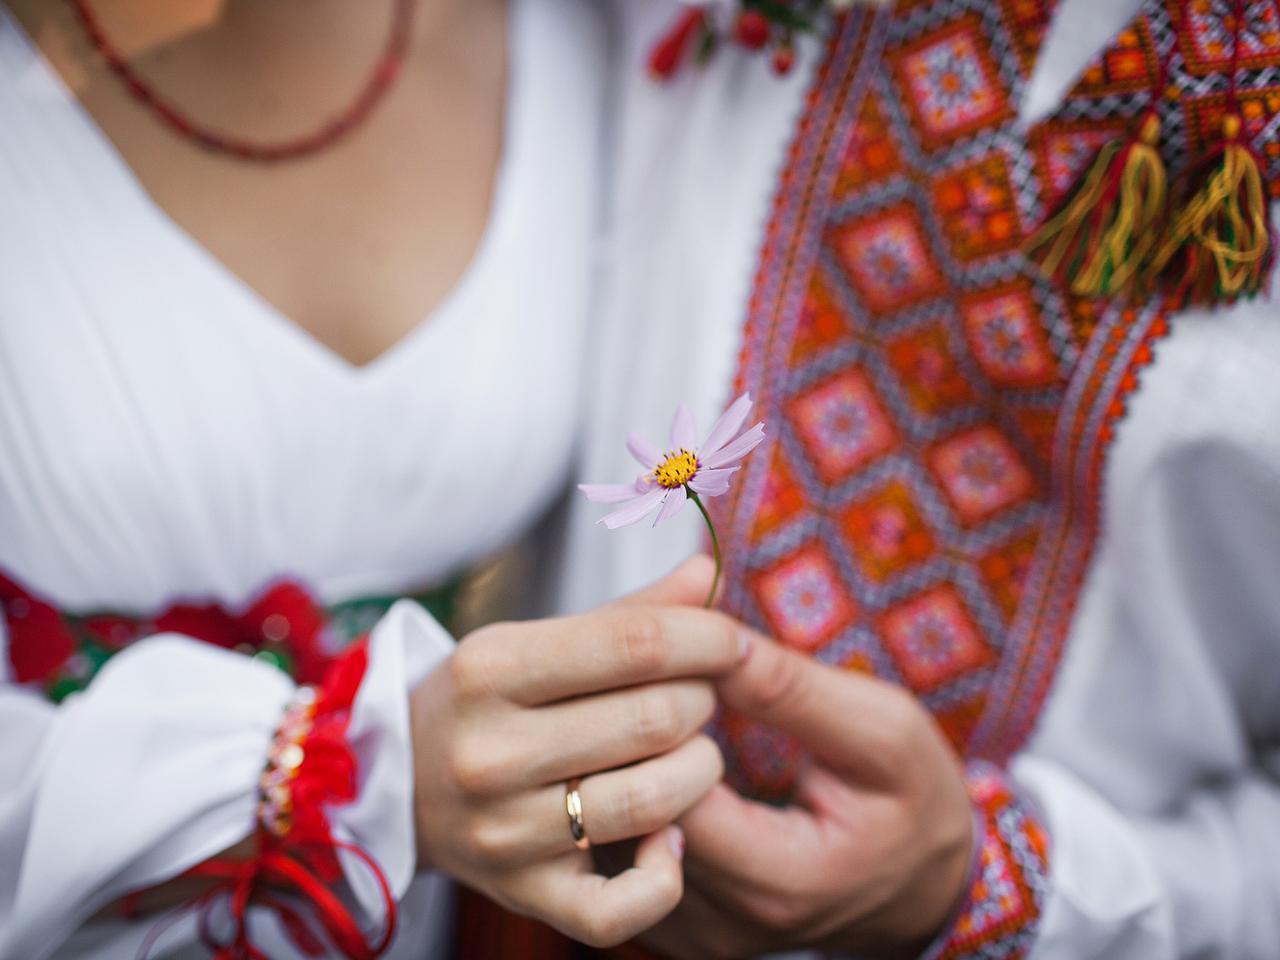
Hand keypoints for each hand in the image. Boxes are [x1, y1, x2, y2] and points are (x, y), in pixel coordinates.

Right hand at [409, 556, 748, 947]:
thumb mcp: (535, 640)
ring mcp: (502, 831)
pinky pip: (621, 907)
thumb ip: (628, 613)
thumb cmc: (487, 699)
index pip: (635, 644)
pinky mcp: (520, 894)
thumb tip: (707, 574)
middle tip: (698, 696)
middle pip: (654, 720)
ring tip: (691, 751)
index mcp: (489, 668)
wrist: (398, 780)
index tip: (730, 641)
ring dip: (700, 770)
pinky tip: (670, 837)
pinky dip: (666, 873)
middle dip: (702, 700)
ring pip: (652, 801)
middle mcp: (488, 752)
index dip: (705, 638)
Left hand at [643, 632, 972, 958]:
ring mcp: (690, 933)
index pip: (663, 793)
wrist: (928, 888)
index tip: (675, 659)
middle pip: (618, 816)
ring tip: (634, 688)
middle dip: (620, 727)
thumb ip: (792, 691)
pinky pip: (617, 854)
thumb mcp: (882, 731)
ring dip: (612, 756)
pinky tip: (642, 740)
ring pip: (604, 834)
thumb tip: (711, 640)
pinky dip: (620, 790)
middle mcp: (718, 923)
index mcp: (775, 881)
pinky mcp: (673, 926)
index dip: (655, 715)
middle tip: (633, 656)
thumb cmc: (914, 802)